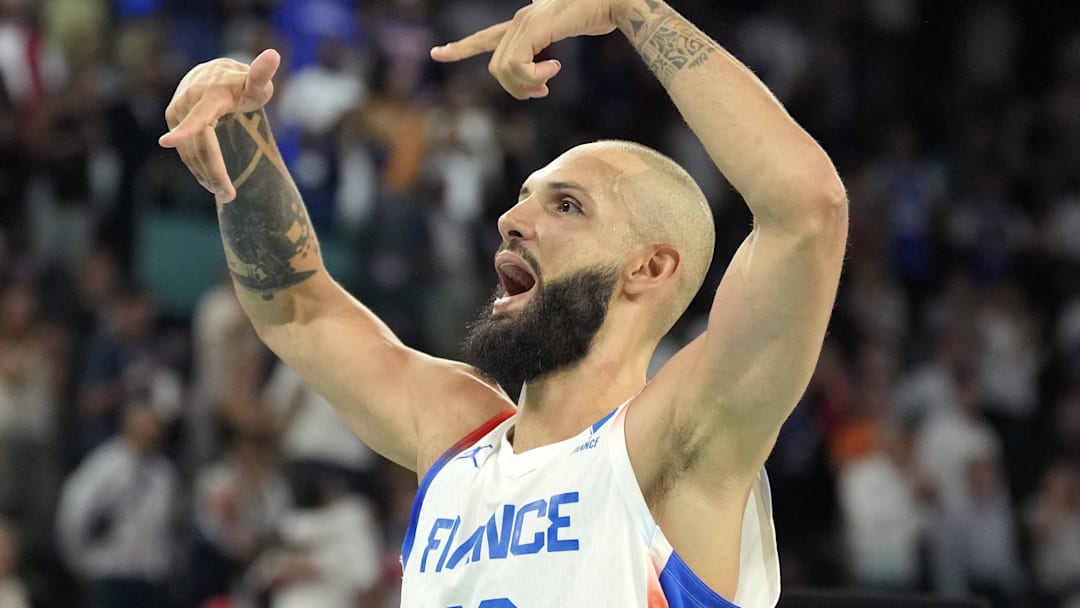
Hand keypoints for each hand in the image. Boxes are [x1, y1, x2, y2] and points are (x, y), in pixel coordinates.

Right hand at [158, 49, 280, 201]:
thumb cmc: (242, 83)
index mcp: (209, 95)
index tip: (166, 142)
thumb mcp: (256, 82)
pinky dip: (197, 167)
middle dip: (213, 172)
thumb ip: (263, 74)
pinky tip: (211, 181)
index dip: (185, 130)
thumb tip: (273, 53)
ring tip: (227, 194)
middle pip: (198, 145)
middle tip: (230, 196)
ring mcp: (177, 111)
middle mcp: (188, 102)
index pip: (198, 117)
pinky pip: (184, 149)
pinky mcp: (173, 119)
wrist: (215, 73)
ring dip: (205, 175)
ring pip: (189, 151)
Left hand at [430, 0, 621, 98]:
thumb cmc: (601, 14)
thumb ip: (554, 42)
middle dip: (516, 89)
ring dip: (526, 85)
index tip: (438, 53)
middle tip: (542, 92)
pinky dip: (534, 77)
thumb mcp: (571, 31)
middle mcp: (520, 21)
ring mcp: (525, 23)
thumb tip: (550, 58)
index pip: (486, 36)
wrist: (616, 1)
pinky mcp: (534, 29)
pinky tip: (555, 70)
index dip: (462, 47)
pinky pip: (518, 67)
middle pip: (497, 68)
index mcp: (525, 23)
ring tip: (550, 82)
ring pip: (504, 70)